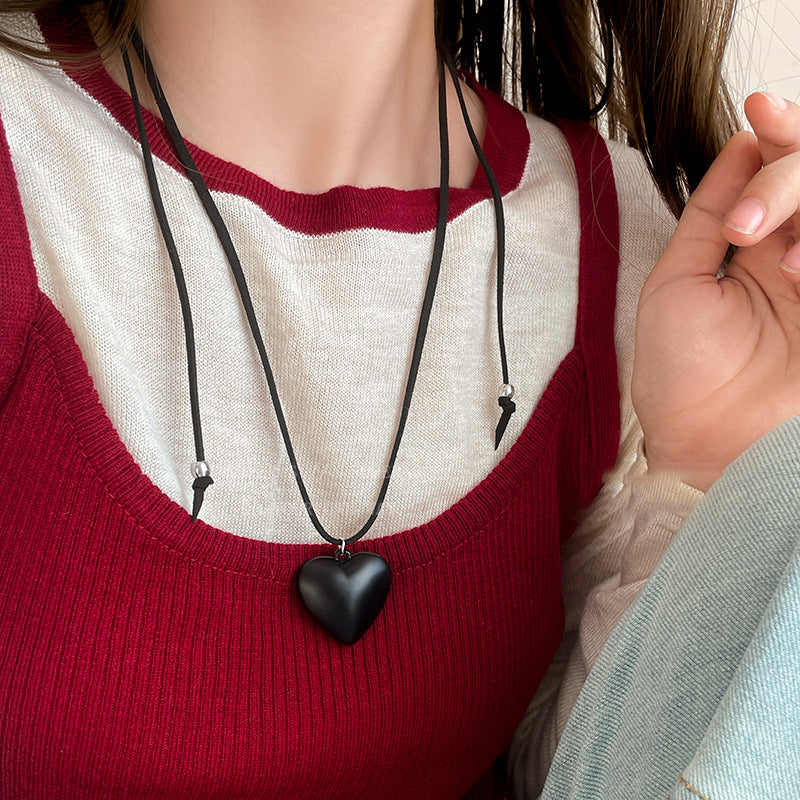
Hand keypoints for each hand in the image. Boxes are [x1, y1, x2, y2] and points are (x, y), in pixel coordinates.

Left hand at [632, 93, 799, 490]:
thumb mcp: (678, 282)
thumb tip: (737, 147)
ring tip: (757, 241)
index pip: (782, 171)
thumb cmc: (682, 372)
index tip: (757, 112)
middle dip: (791, 165)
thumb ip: (710, 214)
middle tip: (749, 208)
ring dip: (799, 198)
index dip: (778, 135)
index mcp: (757, 248)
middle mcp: (799, 255)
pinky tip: (796, 270)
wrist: (708, 441)